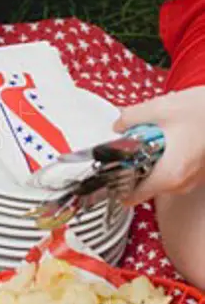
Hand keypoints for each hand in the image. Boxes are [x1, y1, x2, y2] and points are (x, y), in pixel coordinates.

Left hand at [115, 87, 204, 202]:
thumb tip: (118, 126)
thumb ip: (132, 118)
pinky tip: (171, 133)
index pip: (134, 195)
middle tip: (133, 138)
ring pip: (161, 174)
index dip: (117, 185)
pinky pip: (174, 169)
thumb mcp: (159, 108)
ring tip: (156, 131)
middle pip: (146, 182)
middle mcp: (182, 183)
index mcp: (169, 174)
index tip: (108, 173)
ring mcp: (192, 179)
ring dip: (152, 155)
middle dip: (135, 161)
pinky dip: (166, 154)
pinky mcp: (198, 171)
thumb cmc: (202, 112)